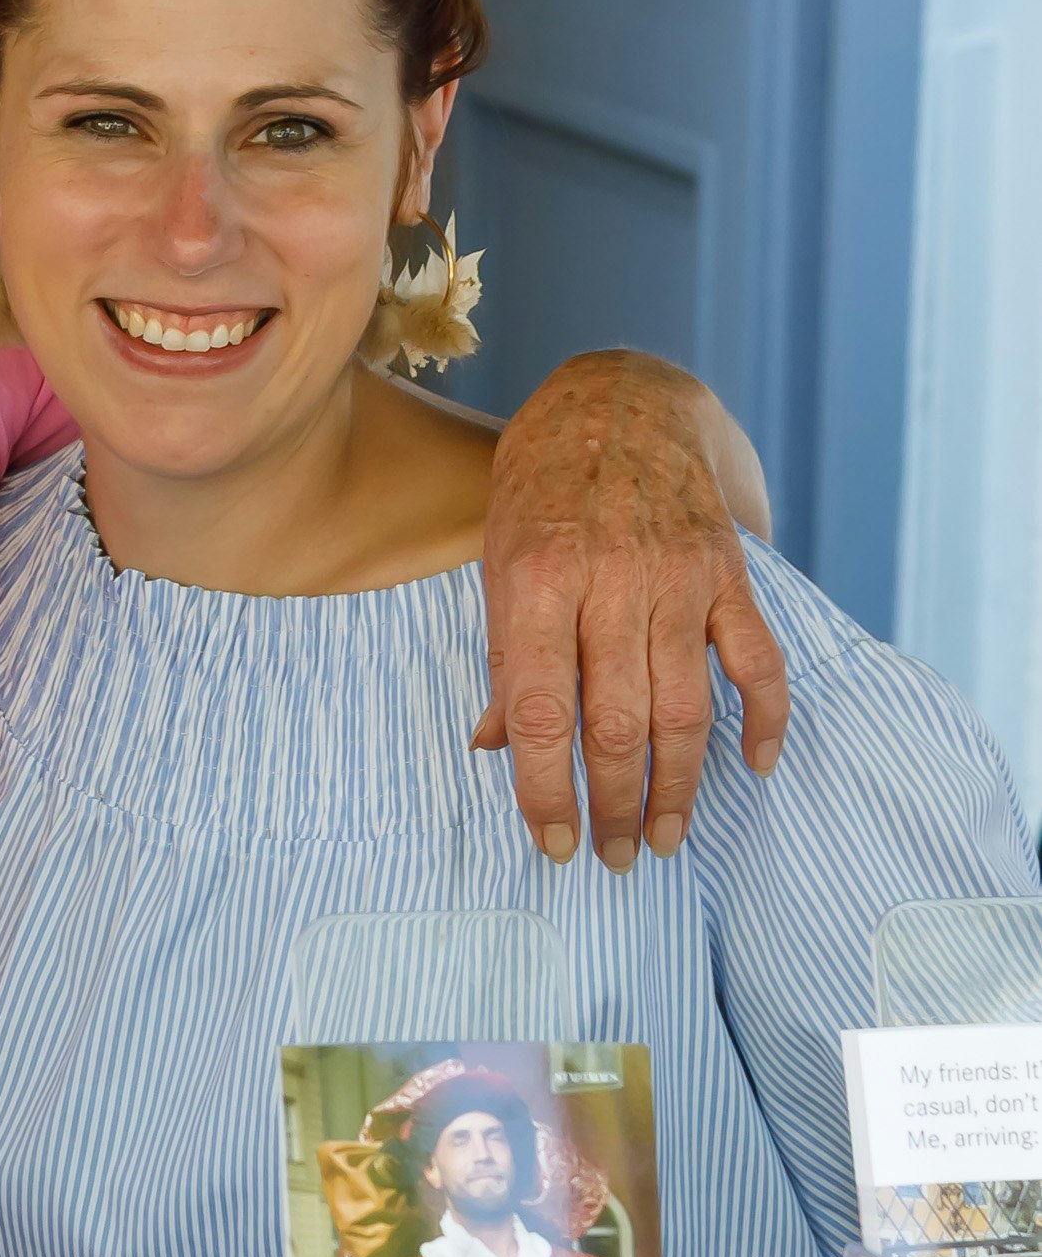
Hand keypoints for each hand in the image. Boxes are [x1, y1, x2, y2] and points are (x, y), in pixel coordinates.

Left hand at [471, 353, 786, 867]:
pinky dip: (763, 719)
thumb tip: (493, 749)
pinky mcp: (729, 572)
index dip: (544, 792)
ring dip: (679, 786)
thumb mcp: (496, 561)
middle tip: (614, 857)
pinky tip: (754, 767)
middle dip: (615, 806)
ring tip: (667, 837)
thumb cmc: (540, 487)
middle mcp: (610, 583)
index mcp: (534, 583)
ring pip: (686, 709)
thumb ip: (502, 657)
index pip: (537, 714)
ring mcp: (678, 577)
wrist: (620, 398)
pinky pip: (758, 660)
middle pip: (616, 725)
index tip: (552, 844)